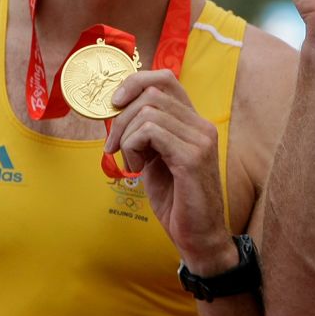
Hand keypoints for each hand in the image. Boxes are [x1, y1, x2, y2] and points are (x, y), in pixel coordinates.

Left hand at [105, 70, 236, 273]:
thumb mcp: (157, 159)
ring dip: (126, 135)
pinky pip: (151, 132)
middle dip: (121, 117)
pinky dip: (133, 147)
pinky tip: (137, 168)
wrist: (199, 236)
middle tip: (113, 146)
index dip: (136, 82)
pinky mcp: (193, 157)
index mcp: (194, 122)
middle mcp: (201, 125)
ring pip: (149, 111)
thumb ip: (146, 134)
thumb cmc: (177, 200)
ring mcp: (200, 139)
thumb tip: (118, 112)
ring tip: (130, 161)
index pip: (166, 79)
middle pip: (152, 93)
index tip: (115, 103)